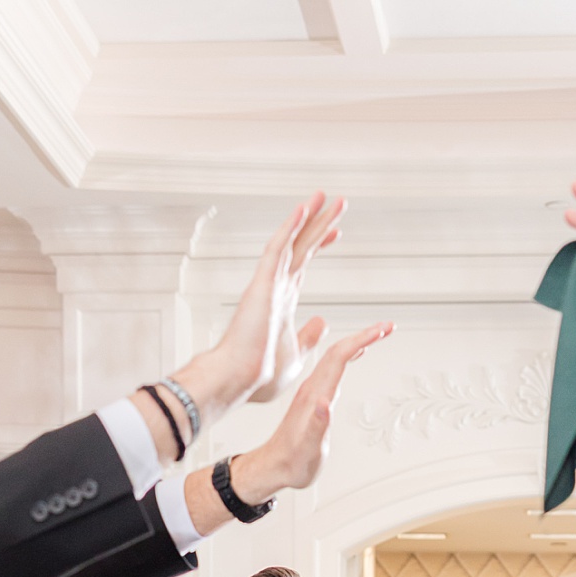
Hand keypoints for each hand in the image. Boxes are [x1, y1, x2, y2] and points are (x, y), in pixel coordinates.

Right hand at [198, 193, 346, 410]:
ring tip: (325, 195)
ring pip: (292, 242)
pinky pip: (278, 250)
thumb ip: (308, 337)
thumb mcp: (297, 354)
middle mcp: (275, 287)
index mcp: (282, 302)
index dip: (319, 245)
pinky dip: (290, 228)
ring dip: (309, 217)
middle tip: (337, 202)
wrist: (238, 381)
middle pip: (301, 246)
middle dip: (320, 223)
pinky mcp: (263, 285)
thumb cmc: (259, 375)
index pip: (303, 265)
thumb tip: (322, 323)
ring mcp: (268, 284)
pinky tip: (303, 208)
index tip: (336, 231)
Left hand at [231, 323, 393, 500]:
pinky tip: (353, 355)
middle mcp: (312, 389)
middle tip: (387, 326)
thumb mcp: (308, 450)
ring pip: (335, 357)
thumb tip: (325, 404)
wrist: (273, 467)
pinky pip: (332, 369)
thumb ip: (316, 426)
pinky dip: (347, 357)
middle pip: (339, 351)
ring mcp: (312, 392)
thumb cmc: (292, 462)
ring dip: (357, 342)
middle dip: (364, 335)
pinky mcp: (313, 398)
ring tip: (376, 334)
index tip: (380, 330)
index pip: (339, 358)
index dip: (360, 340)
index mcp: (314, 397)